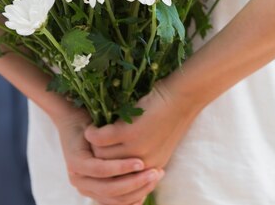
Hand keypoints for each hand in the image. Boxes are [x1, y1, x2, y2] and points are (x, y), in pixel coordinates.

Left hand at [54, 107, 163, 204]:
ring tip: (150, 170)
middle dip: (141, 186)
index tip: (161, 175)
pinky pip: (101, 170)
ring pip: (110, 187)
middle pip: (118, 197)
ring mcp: (79, 176)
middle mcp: (87, 185)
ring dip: (132, 180)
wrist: (89, 110)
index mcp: (98, 188)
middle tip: (159, 174)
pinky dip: (119, 168)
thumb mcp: (127, 151)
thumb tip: (159, 177)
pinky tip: (137, 162)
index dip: (143, 191)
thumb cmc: (114, 130)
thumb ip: (136, 169)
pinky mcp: (77, 163)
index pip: (124, 200)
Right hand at [85, 78, 200, 170]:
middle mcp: (144, 163)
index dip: (106, 171)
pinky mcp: (130, 133)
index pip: (120, 179)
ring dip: (92, 145)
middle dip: (96, 157)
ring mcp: (137, 149)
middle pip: (107, 169)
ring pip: (100, 155)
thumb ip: (141, 156)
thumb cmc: (169, 113)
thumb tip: (115, 164)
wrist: (184, 96)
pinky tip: (92, 127)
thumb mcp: (158, 142)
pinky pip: (99, 139)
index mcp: (152, 167)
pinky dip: (92, 133)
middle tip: (91, 145)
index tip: (96, 162)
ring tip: (92, 134)